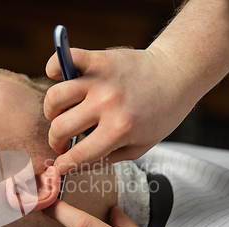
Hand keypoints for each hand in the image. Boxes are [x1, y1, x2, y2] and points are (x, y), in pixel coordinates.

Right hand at [44, 47, 195, 174]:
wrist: (176, 75)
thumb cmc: (160, 115)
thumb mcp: (140, 147)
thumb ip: (106, 159)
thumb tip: (75, 164)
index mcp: (120, 129)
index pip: (78, 154)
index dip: (64, 165)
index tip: (59, 166)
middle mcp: (107, 104)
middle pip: (60, 127)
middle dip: (56, 141)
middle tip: (62, 142)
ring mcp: (101, 79)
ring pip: (55, 97)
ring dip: (52, 111)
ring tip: (61, 114)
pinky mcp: (98, 58)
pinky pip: (62, 59)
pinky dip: (54, 67)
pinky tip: (59, 78)